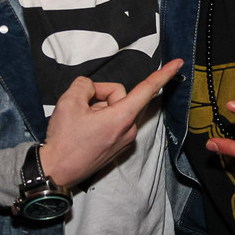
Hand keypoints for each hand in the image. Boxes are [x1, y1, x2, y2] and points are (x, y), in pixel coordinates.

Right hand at [39, 59, 183, 187]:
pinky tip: (84, 129)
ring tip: (80, 123)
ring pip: (114, 108)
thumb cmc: (63, 140)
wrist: (55, 172)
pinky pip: (112, 121)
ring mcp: (123, 140)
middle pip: (119, 95)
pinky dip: (99, 119)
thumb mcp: (69, 101)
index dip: (163, 73)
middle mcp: (128, 129)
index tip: (178, 63)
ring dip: (97, 108)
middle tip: (80, 107)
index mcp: (121, 117)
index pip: (147, 89)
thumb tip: (91, 89)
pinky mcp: (117, 146)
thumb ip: (85, 85)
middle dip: (99, 95)